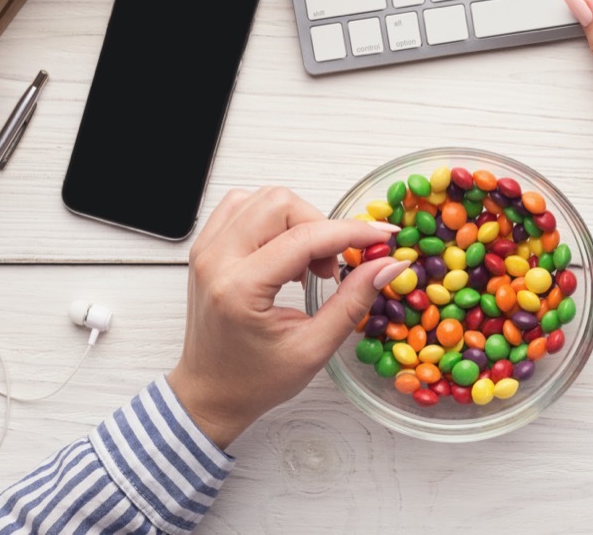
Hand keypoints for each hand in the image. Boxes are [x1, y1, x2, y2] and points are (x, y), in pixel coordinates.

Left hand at [167, 187, 407, 446]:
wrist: (209, 393)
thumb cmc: (254, 380)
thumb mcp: (314, 349)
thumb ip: (353, 301)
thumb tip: (387, 265)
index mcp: (239, 289)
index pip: (304, 237)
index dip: (351, 232)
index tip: (382, 238)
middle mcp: (215, 260)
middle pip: (280, 203)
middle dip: (320, 226)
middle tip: (332, 267)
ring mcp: (205, 250)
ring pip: (262, 198)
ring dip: (297, 221)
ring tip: (307, 263)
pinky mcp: (205, 247)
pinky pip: (242, 206)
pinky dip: (273, 221)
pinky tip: (285, 254)